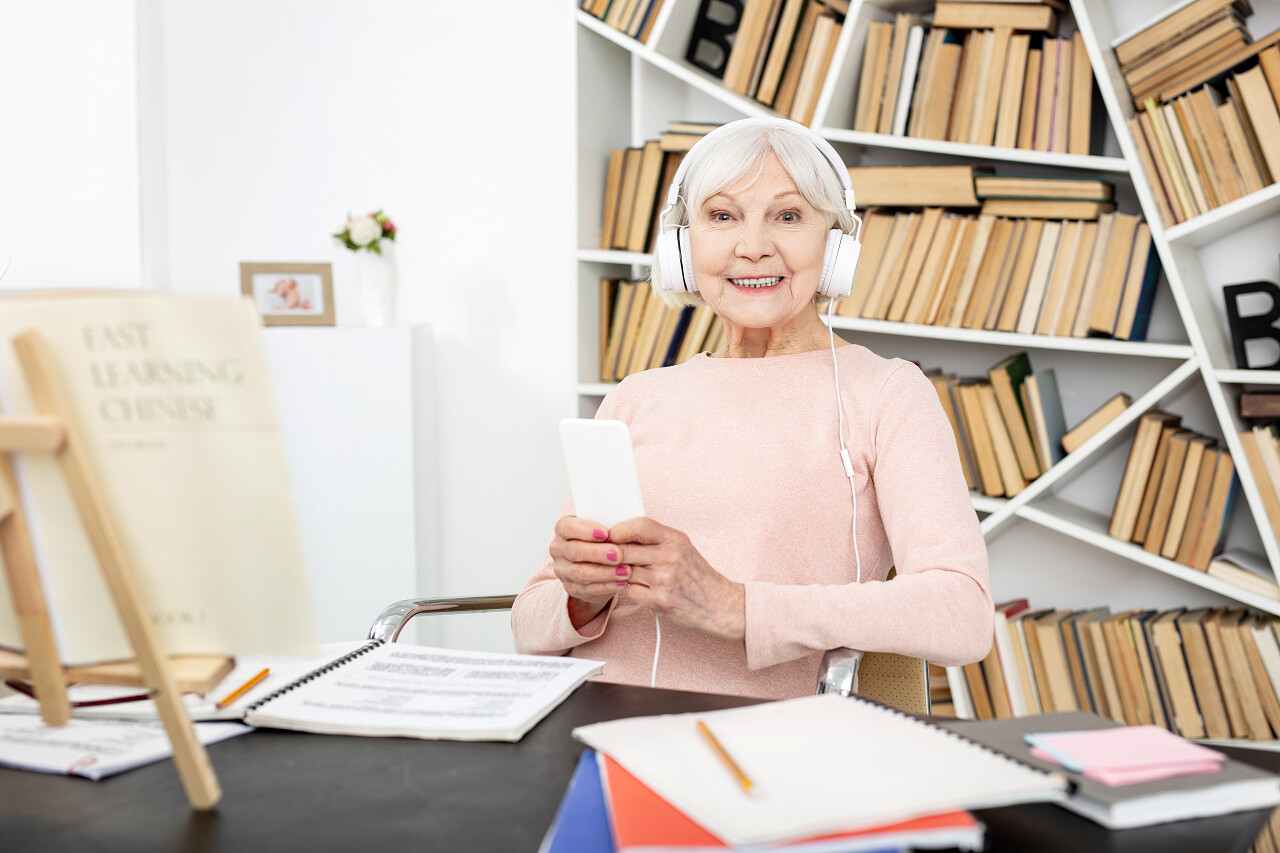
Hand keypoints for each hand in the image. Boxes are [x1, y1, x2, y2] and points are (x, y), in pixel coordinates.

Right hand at [549, 515, 631, 627]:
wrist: (598, 563)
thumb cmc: (603, 540)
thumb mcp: (605, 528)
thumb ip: (609, 525)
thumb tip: (625, 526)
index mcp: (563, 528)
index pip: (568, 527)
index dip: (586, 530)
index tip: (606, 533)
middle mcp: (558, 548)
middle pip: (574, 551)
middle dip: (598, 553)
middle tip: (619, 554)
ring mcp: (562, 570)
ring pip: (580, 573)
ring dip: (605, 573)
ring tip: (625, 571)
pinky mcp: (570, 587)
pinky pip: (586, 589)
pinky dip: (606, 587)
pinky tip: (621, 583)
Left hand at [607, 517, 744, 640]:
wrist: (718, 604)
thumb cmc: (696, 575)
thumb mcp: (683, 548)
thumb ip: (656, 540)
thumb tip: (620, 534)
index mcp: (676, 540)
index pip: (640, 526)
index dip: (620, 530)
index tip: (612, 536)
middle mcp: (670, 557)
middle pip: (625, 550)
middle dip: (614, 555)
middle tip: (612, 558)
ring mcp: (664, 580)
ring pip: (624, 571)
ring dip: (624, 574)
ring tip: (636, 575)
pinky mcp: (659, 601)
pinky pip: (630, 591)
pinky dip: (632, 590)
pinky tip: (644, 590)